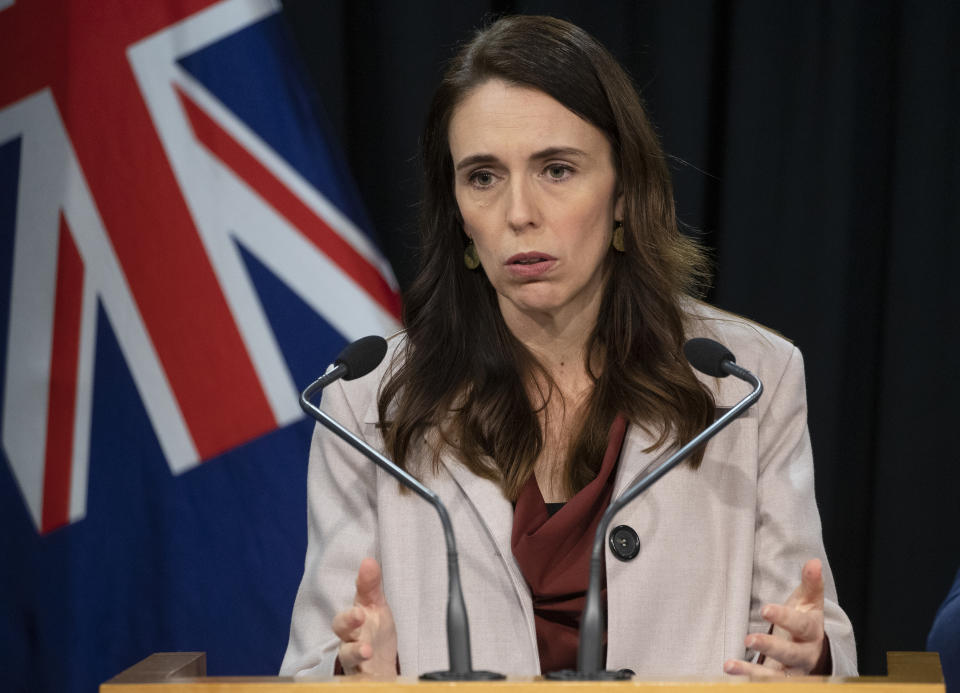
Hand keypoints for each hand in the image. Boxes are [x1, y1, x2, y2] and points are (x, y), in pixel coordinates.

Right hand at [331, 558, 397, 675]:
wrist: (378, 668)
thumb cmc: (375, 634)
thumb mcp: (378, 607)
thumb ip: (371, 586)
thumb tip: (368, 560)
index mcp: (355, 614)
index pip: (356, 596)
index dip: (361, 586)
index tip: (368, 567)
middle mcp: (349, 634)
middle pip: (341, 626)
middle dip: (348, 619)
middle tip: (359, 614)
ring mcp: (351, 655)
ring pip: (346, 653)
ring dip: (355, 651)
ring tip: (367, 651)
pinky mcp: (356, 672)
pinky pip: (355, 674)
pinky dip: (361, 669)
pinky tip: (368, 664)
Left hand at [723, 558, 828, 677]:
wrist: (813, 651)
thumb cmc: (805, 620)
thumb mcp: (809, 602)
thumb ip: (811, 584)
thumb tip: (814, 562)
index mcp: (812, 632)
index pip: (800, 625)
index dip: (784, 617)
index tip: (765, 609)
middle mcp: (805, 655)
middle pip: (790, 654)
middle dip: (770, 647)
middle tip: (749, 639)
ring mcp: (793, 672)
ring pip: (777, 677)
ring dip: (753, 672)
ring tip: (729, 666)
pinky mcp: (781, 681)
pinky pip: (766, 684)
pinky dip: (748, 681)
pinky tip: (729, 674)